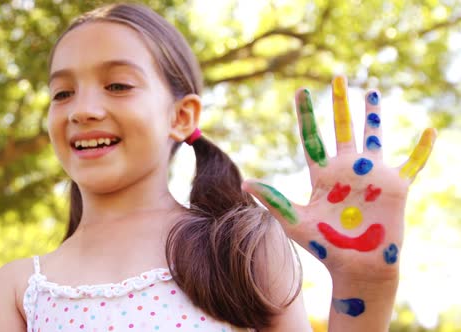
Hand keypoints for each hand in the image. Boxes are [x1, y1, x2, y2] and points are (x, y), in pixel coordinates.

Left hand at [242, 76, 435, 283]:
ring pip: (373, 136)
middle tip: (337, 76)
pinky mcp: (395, 187)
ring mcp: (372, 176)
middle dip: (340, 103)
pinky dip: (423, 148)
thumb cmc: (325, 246)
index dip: (306, 114)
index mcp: (322, 175)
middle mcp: (346, 169)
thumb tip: (245, 184)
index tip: (300, 91)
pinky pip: (413, 163)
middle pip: (342, 128)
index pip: (312, 137)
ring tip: (372, 90)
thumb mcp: (295, 221)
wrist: (356, 266)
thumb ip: (273, 200)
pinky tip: (430, 130)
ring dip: (373, 114)